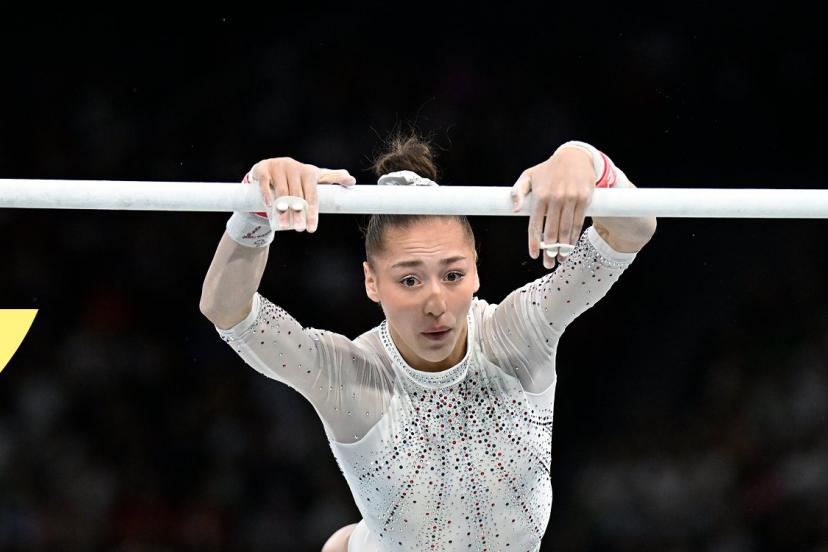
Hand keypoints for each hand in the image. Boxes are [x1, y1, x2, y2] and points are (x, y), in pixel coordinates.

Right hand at [248, 157, 355, 232]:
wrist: (272, 167)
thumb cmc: (297, 176)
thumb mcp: (315, 177)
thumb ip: (332, 178)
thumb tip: (352, 180)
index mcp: (308, 171)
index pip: (312, 195)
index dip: (312, 212)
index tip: (312, 228)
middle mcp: (294, 167)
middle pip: (297, 195)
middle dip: (298, 213)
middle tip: (299, 228)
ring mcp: (278, 166)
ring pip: (281, 191)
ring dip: (283, 209)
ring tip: (285, 225)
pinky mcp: (263, 169)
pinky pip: (265, 183)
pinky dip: (267, 194)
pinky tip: (270, 206)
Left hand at [510, 147, 594, 268]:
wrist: (575, 157)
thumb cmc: (548, 169)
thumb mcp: (529, 176)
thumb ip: (518, 191)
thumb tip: (515, 210)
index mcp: (540, 195)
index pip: (535, 224)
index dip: (534, 242)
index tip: (534, 254)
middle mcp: (555, 198)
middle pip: (552, 231)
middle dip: (550, 250)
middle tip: (548, 263)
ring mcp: (571, 199)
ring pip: (566, 229)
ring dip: (563, 248)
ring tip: (560, 259)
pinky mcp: (584, 199)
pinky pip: (578, 222)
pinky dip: (574, 237)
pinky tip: (570, 246)